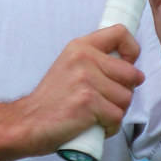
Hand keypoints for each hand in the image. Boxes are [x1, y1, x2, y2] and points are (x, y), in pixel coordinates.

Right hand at [17, 24, 144, 155]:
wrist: (27, 122)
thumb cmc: (52, 100)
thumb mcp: (70, 67)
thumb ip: (96, 62)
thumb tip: (133, 69)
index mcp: (80, 46)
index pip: (121, 33)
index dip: (132, 52)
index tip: (126, 68)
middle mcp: (83, 58)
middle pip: (132, 74)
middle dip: (124, 93)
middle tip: (105, 101)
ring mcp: (85, 79)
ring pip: (126, 98)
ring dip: (115, 112)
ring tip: (95, 115)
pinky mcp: (88, 102)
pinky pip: (117, 117)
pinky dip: (109, 127)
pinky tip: (94, 126)